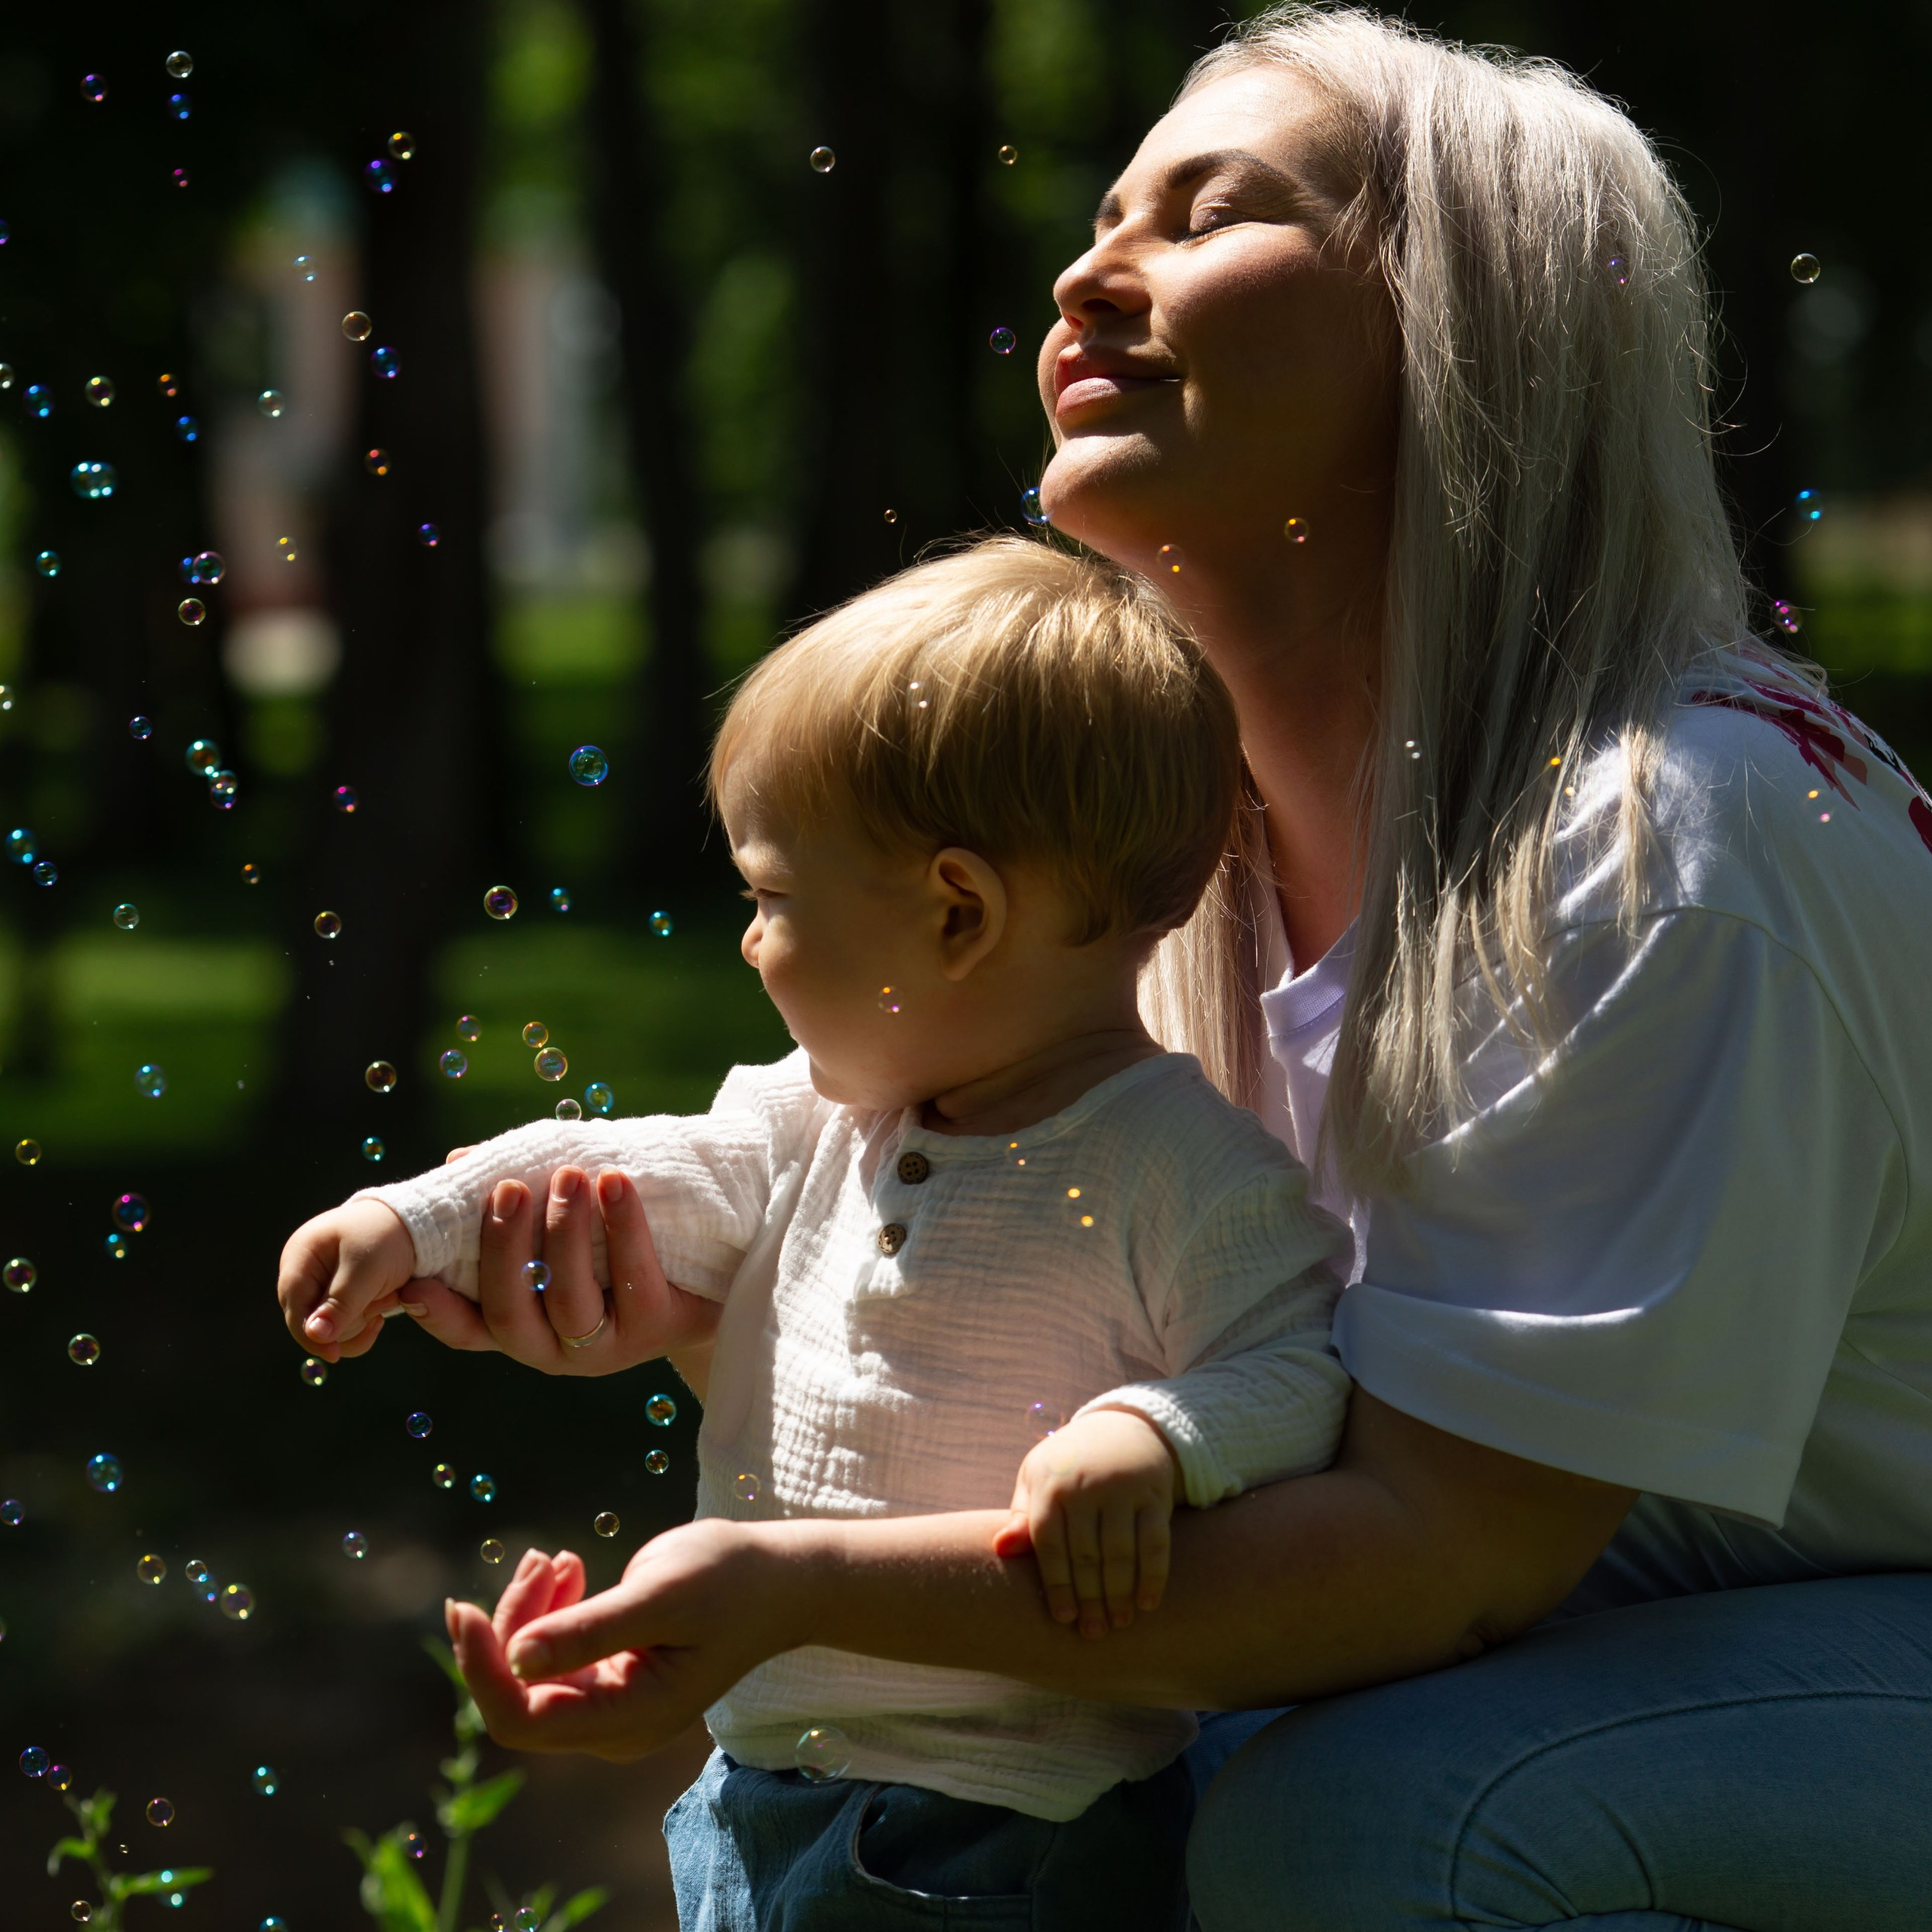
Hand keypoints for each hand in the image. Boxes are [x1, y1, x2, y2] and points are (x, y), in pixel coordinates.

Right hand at [277, 1200, 418, 1359]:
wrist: (416, 1222)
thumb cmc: (389, 1237)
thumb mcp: (368, 1270)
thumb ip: (340, 1304)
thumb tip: (314, 1336)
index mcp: (300, 1256)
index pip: (295, 1307)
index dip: (311, 1335)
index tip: (335, 1355)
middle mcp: (304, 1270)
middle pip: (311, 1321)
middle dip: (348, 1320)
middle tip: (383, 1299)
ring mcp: (320, 1282)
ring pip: (328, 1326)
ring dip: (361, 1318)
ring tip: (389, 1295)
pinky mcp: (338, 1292)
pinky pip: (342, 1322)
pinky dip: (363, 1320)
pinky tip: (382, 1308)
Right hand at [403, 1166, 720, 1373]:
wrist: (716, 1276)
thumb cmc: (619, 1245)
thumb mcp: (565, 1223)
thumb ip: (517, 1200)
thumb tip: (462, 1158)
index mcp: (523, 1325)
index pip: (469, 1329)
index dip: (438, 1314)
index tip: (410, 1283)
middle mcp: (555, 1347)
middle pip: (511, 1314)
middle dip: (504, 1250)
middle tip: (509, 1188)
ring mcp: (606, 1347)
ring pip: (570, 1304)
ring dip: (565, 1235)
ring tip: (570, 1176)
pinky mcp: (657, 1329)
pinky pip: (634, 1281)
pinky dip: (624, 1228)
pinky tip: (616, 1184)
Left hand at [446, 1521, 814, 1759]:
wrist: (778, 1579)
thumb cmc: (730, 1582)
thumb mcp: (662, 1596)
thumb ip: (591, 1631)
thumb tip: (514, 1659)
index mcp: (626, 1719)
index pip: (521, 1717)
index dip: (481, 1669)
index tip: (462, 1608)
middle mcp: (610, 1726)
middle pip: (519, 1691)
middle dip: (511, 1623)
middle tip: (539, 1558)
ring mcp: (608, 1704)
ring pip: (530, 1669)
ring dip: (529, 1611)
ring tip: (557, 1558)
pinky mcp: (610, 1677)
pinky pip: (552, 1653)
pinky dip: (548, 1609)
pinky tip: (568, 1569)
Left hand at [992, 1408, 1177, 1638]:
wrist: (1122, 1428)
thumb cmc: (1069, 1466)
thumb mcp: (1038, 1480)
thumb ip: (1022, 1517)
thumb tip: (1000, 1548)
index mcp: (1051, 1485)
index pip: (1049, 1544)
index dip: (1057, 1584)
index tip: (1063, 1619)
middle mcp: (1086, 1486)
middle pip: (1086, 1554)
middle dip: (1090, 1598)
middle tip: (1094, 1632)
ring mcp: (1122, 1489)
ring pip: (1121, 1552)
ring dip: (1120, 1593)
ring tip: (1118, 1622)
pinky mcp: (1154, 1493)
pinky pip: (1155, 1541)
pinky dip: (1153, 1575)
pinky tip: (1147, 1603)